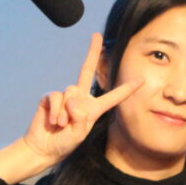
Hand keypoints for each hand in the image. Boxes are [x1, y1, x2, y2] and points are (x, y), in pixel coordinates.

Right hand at [0, 34, 142, 183]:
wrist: (43, 148)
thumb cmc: (64, 143)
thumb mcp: (79, 134)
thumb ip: (80, 118)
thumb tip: (73, 101)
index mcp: (94, 108)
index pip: (113, 96)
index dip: (127, 89)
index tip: (142, 79)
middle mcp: (81, 98)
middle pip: (87, 70)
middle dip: (92, 52)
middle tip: (97, 35)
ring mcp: (65, 97)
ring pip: (71, 91)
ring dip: (66, 112)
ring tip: (62, 125)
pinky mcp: (50, 98)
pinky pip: (56, 97)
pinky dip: (56, 111)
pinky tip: (54, 122)